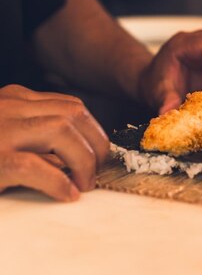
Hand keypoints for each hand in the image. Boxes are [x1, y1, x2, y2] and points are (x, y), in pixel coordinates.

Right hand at [0, 85, 108, 201]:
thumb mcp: (6, 137)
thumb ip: (37, 140)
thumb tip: (75, 161)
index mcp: (15, 100)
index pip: (70, 106)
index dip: (92, 132)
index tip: (98, 156)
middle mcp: (9, 106)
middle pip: (73, 113)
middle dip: (95, 143)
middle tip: (96, 173)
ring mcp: (0, 130)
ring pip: (61, 129)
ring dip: (82, 159)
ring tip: (84, 184)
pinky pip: (32, 165)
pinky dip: (56, 181)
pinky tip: (66, 194)